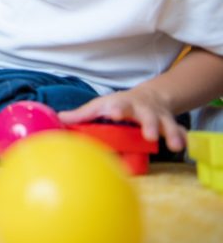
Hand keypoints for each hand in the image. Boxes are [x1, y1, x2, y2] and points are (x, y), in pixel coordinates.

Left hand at [58, 87, 184, 151]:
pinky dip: (183, 138)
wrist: (149, 96)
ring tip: (173, 145)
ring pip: (167, 123)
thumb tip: (58, 118)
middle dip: (148, 124)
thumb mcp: (100, 106)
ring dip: (170, 133)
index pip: (118, 105)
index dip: (116, 109)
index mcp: (122, 104)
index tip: (113, 113)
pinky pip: (180, 132)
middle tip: (148, 135)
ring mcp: (158, 116)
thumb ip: (82, 115)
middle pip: (146, 115)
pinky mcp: (170, 125)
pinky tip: (184, 146)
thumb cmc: (118, 105)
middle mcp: (142, 109)